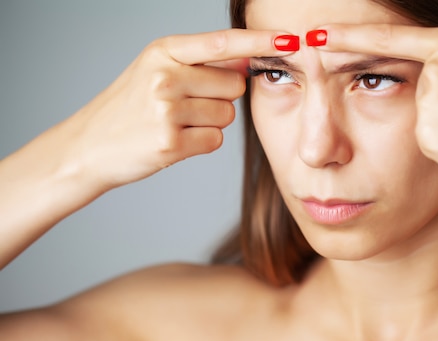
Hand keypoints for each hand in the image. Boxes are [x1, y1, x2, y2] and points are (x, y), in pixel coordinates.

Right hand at [58, 29, 291, 189]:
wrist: (89, 147)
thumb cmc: (130, 108)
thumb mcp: (155, 70)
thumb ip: (200, 63)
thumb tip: (249, 59)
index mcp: (164, 51)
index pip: (224, 43)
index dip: (260, 42)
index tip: (291, 40)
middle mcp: (166, 75)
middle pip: (235, 85)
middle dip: (222, 97)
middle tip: (187, 105)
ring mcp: (167, 109)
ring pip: (227, 116)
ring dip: (210, 122)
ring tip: (175, 123)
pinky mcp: (170, 142)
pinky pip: (215, 140)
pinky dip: (201, 143)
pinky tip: (174, 141)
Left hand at [317, 24, 437, 193]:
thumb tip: (422, 89)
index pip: (386, 39)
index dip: (348, 37)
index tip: (316, 37)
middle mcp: (434, 72)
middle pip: (412, 91)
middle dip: (437, 106)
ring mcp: (429, 104)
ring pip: (419, 121)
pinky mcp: (428, 136)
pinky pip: (428, 143)